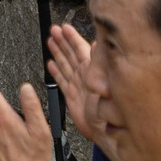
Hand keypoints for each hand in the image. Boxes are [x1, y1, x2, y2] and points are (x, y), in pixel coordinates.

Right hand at [46, 24, 98, 140]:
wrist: (104, 132)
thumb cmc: (110, 111)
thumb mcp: (108, 84)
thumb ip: (102, 64)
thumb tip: (98, 44)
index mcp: (93, 71)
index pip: (80, 49)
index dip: (72, 38)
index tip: (64, 28)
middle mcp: (85, 76)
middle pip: (70, 54)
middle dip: (62, 41)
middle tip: (53, 30)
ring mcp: (78, 85)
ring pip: (65, 65)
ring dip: (57, 53)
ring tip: (50, 41)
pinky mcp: (72, 96)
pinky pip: (62, 80)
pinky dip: (55, 72)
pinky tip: (50, 64)